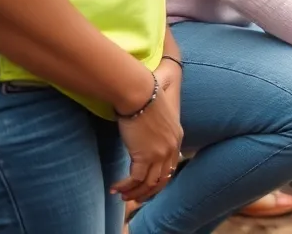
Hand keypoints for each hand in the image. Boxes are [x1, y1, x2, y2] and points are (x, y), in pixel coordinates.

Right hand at [112, 71, 183, 202]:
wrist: (139, 94)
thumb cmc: (145, 97)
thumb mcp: (158, 113)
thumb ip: (159, 122)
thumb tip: (151, 122)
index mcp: (177, 137)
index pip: (171, 166)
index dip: (159, 178)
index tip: (147, 184)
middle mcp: (171, 148)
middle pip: (162, 178)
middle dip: (148, 190)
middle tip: (134, 196)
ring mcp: (159, 154)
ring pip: (149, 183)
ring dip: (134, 192)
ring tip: (122, 196)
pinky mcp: (144, 156)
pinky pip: (135, 180)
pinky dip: (124, 186)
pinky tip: (114, 188)